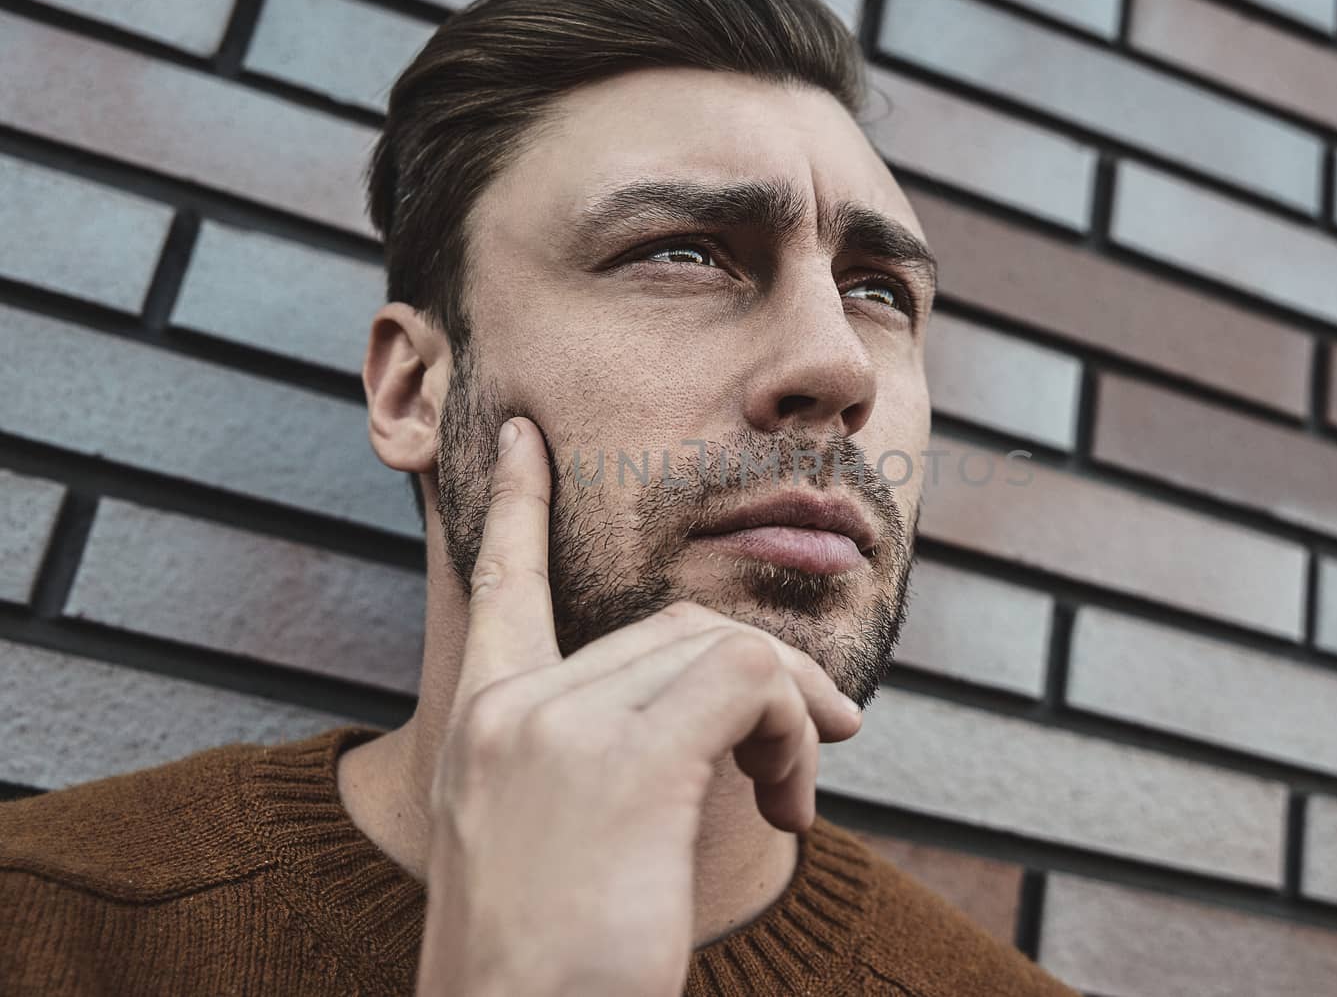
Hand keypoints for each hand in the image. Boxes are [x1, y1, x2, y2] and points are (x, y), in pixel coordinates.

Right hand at [414, 417, 863, 996]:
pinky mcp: (627, 762)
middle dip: (761, 673)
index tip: (523, 440)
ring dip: (788, 713)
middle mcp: (508, 711)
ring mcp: (559, 730)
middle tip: (810, 747)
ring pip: (720, 646)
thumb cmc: (548, 968)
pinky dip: (794, 730)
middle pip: (669, 625)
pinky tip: (789, 806)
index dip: (512, 505)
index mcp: (479, 726)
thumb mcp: (547, 843)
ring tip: (792, 793)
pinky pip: (751, 683)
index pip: (497, 584)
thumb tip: (721, 710)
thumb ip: (598, 756)